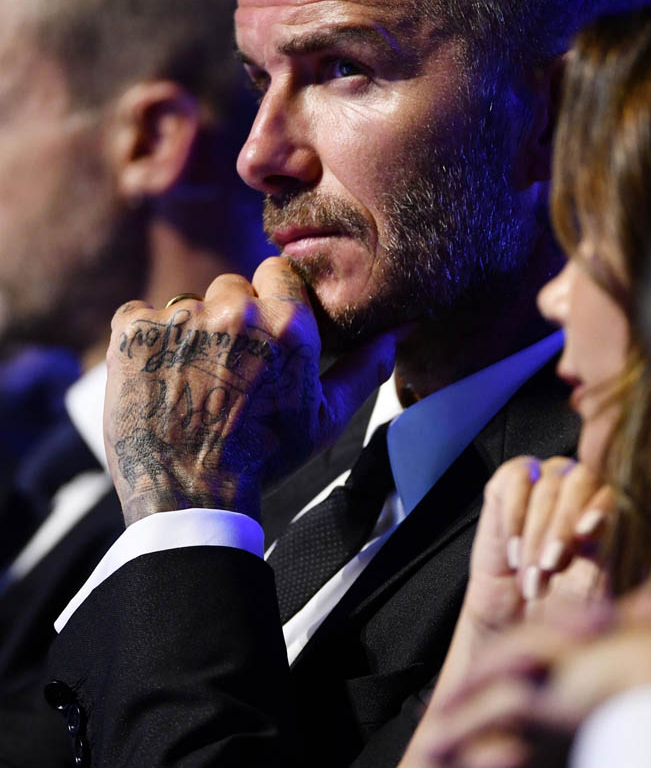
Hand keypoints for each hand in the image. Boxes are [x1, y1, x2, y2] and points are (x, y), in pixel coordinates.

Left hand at [104, 256, 395, 523]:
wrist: (188, 494)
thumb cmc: (263, 458)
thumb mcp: (325, 418)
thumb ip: (364, 368)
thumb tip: (399, 333)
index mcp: (287, 325)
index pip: (277, 272)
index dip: (270, 303)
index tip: (262, 338)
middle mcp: (236, 311)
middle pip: (232, 286)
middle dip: (232, 318)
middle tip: (227, 370)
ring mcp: (182, 318)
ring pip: (189, 302)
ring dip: (190, 331)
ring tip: (192, 380)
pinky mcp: (134, 329)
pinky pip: (141, 314)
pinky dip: (147, 342)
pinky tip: (158, 379)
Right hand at [462, 456, 613, 637]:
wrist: (520, 620)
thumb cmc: (566, 604)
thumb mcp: (595, 586)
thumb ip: (605, 549)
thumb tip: (600, 522)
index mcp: (617, 506)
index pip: (616, 488)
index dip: (599, 506)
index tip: (585, 535)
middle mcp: (587, 487)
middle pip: (580, 481)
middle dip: (561, 528)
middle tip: (550, 567)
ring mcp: (550, 479)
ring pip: (547, 485)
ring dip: (535, 535)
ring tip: (531, 575)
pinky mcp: (512, 480)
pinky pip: (514, 478)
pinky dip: (513, 517)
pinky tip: (514, 551)